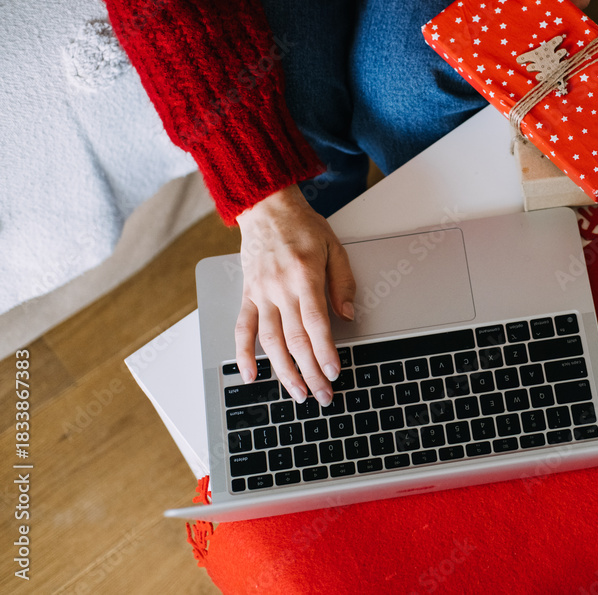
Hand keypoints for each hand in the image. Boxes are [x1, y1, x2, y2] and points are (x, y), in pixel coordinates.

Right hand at [234, 184, 355, 405]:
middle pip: (295, 340)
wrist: (266, 208)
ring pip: (269, 341)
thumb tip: (347, 317)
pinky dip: (243, 354)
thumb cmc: (303, 227)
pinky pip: (242, 329)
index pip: (315, 324)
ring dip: (283, 371)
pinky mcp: (247, 295)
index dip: (324, 352)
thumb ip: (343, 283)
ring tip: (297, 393)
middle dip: (310, 372)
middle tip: (322, 395)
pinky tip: (251, 375)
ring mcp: (260, 294)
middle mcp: (280, 288)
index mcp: (305, 277)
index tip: (333, 373)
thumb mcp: (335, 248)